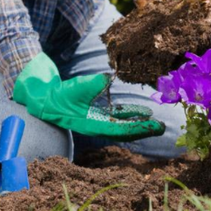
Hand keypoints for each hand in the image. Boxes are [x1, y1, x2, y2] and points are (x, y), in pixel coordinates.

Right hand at [13, 53, 164, 140]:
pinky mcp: (99, 115)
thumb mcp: (76, 88)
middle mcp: (98, 126)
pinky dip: (131, 115)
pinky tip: (144, 112)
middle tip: (162, 127)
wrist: (47, 100)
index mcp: (92, 125)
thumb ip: (91, 84)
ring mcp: (100, 122)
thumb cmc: (60, 95)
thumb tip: (107, 78)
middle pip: (126, 131)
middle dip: (144, 130)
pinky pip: (119, 117)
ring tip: (156, 122)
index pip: (120, 130)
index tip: (153, 126)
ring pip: (124, 125)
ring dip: (140, 124)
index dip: (138, 128)